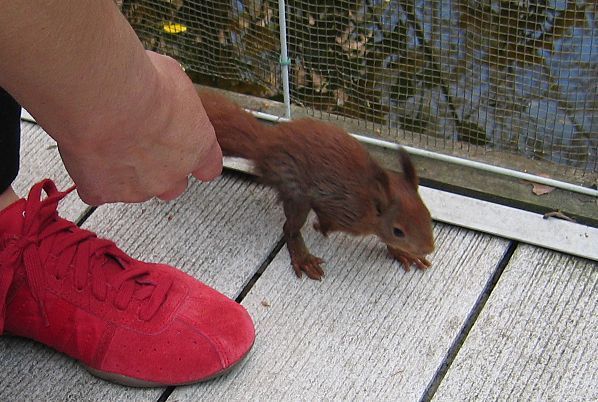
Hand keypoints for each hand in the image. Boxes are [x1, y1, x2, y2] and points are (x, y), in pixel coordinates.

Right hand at [58, 51, 221, 204]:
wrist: (105, 95)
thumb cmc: (141, 82)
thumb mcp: (173, 79)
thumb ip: (174, 102)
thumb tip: (164, 93)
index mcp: (198, 146)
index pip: (208, 167)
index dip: (195, 162)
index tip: (187, 156)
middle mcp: (173, 173)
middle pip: (171, 184)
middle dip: (157, 169)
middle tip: (138, 144)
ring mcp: (138, 188)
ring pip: (134, 189)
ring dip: (123, 171)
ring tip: (107, 140)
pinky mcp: (103, 192)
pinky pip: (97, 189)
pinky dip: (91, 175)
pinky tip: (86, 152)